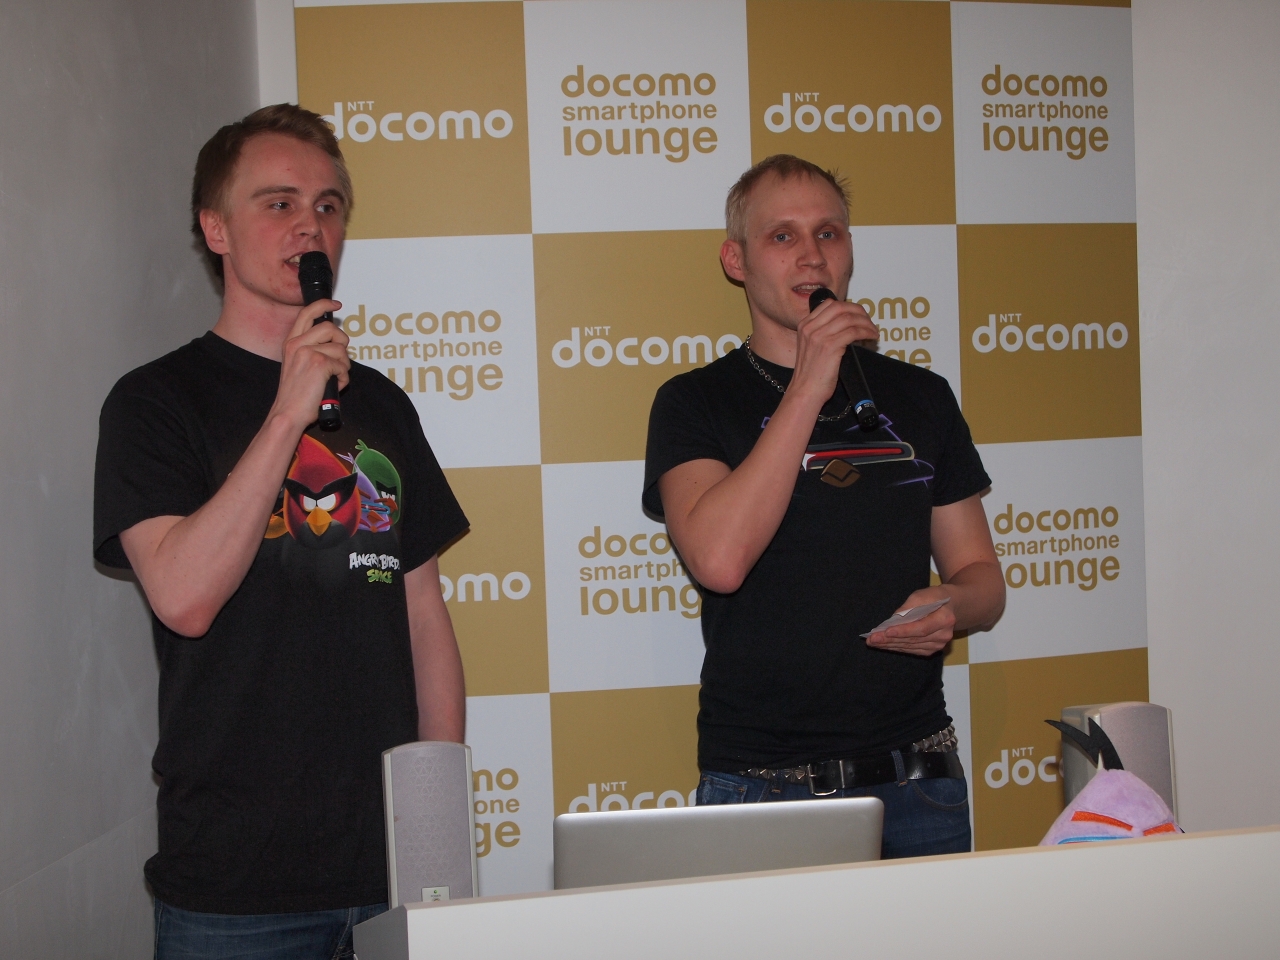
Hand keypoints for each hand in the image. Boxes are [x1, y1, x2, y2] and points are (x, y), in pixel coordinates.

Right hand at [272, 299, 349, 428]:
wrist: (288, 413)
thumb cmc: (296, 394)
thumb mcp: (297, 365)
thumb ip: (310, 349)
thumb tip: (335, 342)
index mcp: (291, 342)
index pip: (307, 313)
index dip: (324, 305)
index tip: (336, 304)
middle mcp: (297, 344)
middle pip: (330, 327)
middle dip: (342, 342)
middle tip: (340, 357)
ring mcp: (308, 352)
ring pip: (341, 349)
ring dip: (343, 366)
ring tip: (333, 378)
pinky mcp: (319, 364)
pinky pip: (343, 366)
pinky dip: (343, 378)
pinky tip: (333, 386)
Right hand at [788, 298, 878, 408]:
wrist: (805, 391)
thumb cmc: (811, 375)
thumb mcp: (811, 347)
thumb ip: (822, 334)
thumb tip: (846, 326)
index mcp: (805, 325)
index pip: (830, 304)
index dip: (848, 307)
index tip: (858, 315)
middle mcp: (810, 327)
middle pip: (840, 307)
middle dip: (859, 312)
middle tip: (869, 321)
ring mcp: (819, 336)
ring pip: (849, 318)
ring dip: (866, 323)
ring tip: (873, 331)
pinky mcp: (830, 346)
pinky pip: (853, 332)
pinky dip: (866, 332)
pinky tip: (870, 337)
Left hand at [865, 586, 955, 656]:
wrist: (950, 606)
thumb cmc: (934, 598)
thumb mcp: (922, 595)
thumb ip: (909, 606)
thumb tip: (894, 619)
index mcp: (945, 619)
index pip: (921, 628)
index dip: (903, 631)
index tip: (886, 632)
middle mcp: (943, 635)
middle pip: (913, 640)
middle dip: (891, 640)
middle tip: (872, 639)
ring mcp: (939, 644)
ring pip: (911, 646)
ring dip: (890, 645)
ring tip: (873, 642)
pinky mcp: (932, 649)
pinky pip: (912, 650)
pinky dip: (897, 647)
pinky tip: (884, 645)